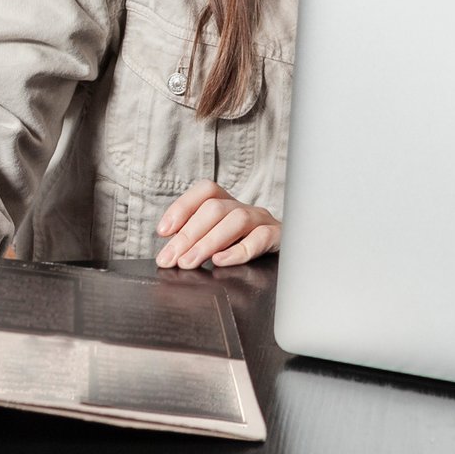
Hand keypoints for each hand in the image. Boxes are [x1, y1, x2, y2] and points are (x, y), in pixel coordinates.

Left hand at [155, 180, 280, 268]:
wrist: (291, 257)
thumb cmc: (243, 250)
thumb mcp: (217, 241)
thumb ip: (195, 241)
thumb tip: (169, 253)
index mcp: (228, 205)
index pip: (206, 190)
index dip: (182, 207)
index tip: (163, 231)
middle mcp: (245, 208)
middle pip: (215, 208)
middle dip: (188, 234)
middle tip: (170, 259)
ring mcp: (262, 221)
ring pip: (237, 219)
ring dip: (208, 242)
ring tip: (189, 262)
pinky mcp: (278, 237)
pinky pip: (261, 237)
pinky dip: (239, 250)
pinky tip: (221, 260)